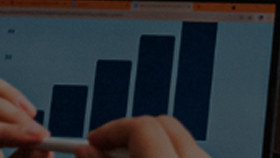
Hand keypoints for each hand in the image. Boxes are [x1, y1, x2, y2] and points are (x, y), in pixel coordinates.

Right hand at [75, 116, 208, 157]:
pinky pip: (192, 154)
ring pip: (181, 140)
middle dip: (132, 133)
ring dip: (151, 145)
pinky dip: (169, 155)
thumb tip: (87, 151)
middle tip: (106, 150)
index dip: (112, 130)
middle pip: (166, 125)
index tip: (93, 141)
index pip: (143, 127)